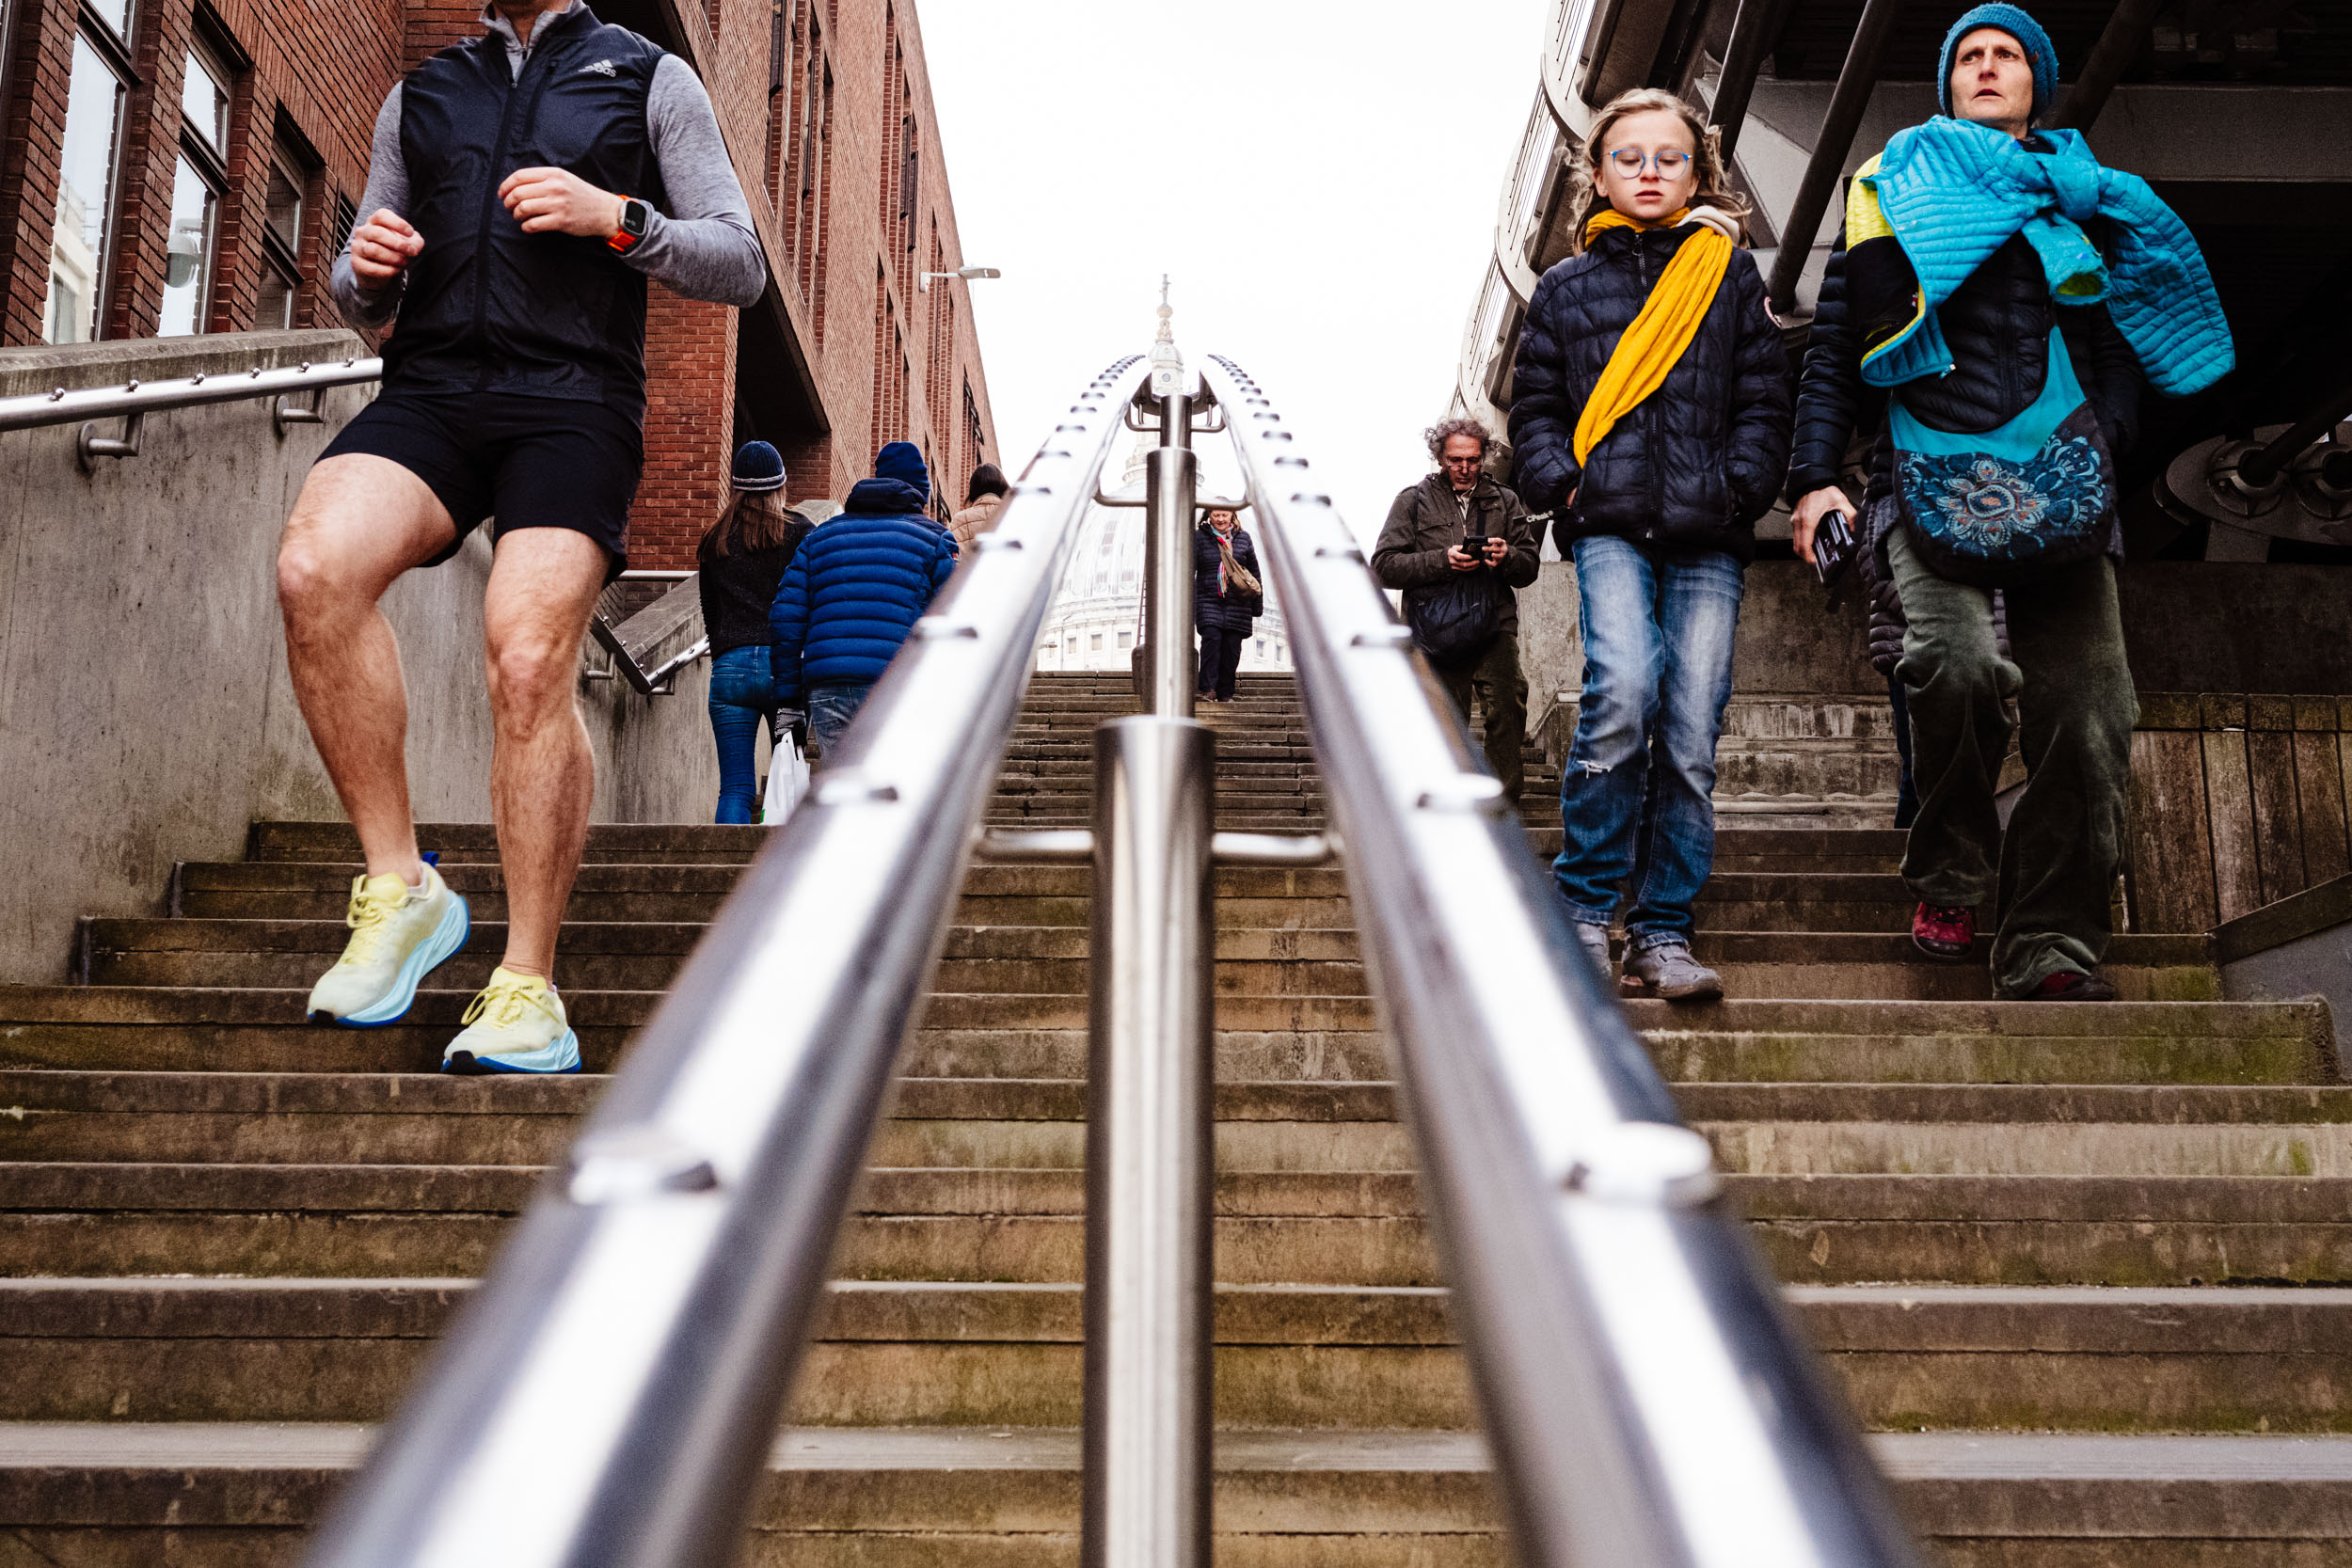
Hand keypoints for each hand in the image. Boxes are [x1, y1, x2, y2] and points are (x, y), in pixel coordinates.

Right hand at [350, 209, 422, 285]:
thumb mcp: (407, 243)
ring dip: (394, 257)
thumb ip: (415, 242)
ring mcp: (357, 247)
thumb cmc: (394, 250)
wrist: (378, 269)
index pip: (382, 215)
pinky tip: (396, 270)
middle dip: (399, 244)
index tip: (410, 233)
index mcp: (374, 221)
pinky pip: (371, 267)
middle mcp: (363, 231)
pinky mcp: (357, 263)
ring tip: (404, 262)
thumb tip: (414, 247)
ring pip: (373, 250)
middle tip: (411, 252)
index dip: (398, 223)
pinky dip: (388, 270)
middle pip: (378, 233)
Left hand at [499, 167, 625, 237]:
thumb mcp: (564, 178)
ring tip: (518, 217)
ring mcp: (558, 204)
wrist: (604, 211)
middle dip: (508, 202)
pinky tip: (527, 226)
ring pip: (523, 208)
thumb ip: (543, 178)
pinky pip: (534, 224)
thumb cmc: (581, 195)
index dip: (506, 186)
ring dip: (516, 214)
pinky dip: (526, 227)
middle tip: (509, 208)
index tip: (502, 194)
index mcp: (553, 174)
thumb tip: (516, 186)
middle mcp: (555, 187)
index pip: (520, 176)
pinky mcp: (561, 221)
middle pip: (518, 193)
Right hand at [1445, 546, 1479, 571]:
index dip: (1465, 557)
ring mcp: (1453, 566)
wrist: (1445, 558)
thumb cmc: (1451, 552)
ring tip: (1478, 564)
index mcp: (1451, 553)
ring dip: (1472, 567)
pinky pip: (1463, 570)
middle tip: (1478, 561)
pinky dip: (1470, 569)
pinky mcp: (1455, 569)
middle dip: (1471, 563)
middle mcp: (1452, 561)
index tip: (1471, 556)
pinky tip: (1474, 567)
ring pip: (1464, 568)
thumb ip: (1461, 547)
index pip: (1458, 556)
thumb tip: (1470, 547)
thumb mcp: (1455, 547)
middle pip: (1463, 564)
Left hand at [1481, 538, 1508, 565]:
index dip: (1494, 540)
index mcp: (1502, 543)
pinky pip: (1495, 563)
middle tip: (1482, 548)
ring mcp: (1501, 556)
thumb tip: (1486, 540)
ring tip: (1492, 555)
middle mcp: (1503, 549)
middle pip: (1497, 549)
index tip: (1488, 541)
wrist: (1503, 553)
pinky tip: (1485, 560)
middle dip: (1490, 548)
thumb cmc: (1497, 546)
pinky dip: (1489, 563)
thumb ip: (1492, 541)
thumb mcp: (1496, 542)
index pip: (1499, 540)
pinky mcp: (1498, 561)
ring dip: (1495, 555)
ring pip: (1499, 556)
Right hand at [1791, 485, 1857, 567]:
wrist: (1812, 478)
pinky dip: (1802, 541)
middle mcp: (1799, 521)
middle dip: (1806, 556)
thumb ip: (1849, 515)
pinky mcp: (1795, 518)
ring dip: (1803, 549)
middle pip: (1797, 547)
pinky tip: (1812, 540)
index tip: (1815, 561)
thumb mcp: (1841, 501)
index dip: (1809, 556)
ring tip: (1814, 552)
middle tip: (1816, 560)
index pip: (1805, 544)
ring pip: (1795, 542)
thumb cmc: (1822, 488)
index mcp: (1809, 519)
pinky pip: (1796, 535)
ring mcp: (1795, 520)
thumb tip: (1853, 527)